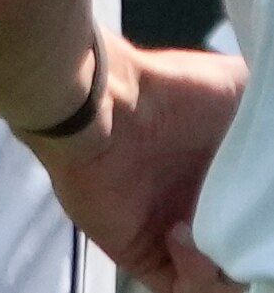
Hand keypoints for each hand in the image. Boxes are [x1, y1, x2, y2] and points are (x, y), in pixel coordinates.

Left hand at [40, 41, 246, 285]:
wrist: (104, 101)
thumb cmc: (169, 91)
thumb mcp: (238, 88)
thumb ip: (263, 124)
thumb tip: (272, 136)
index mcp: (224, 179)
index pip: (254, 226)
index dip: (265, 233)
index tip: (270, 225)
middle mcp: (200, 209)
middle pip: (242, 255)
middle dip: (256, 254)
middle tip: (256, 238)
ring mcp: (173, 234)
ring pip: (220, 281)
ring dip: (232, 273)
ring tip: (221, 240)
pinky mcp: (142, 252)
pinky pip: (183, 288)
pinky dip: (198, 277)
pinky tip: (181, 234)